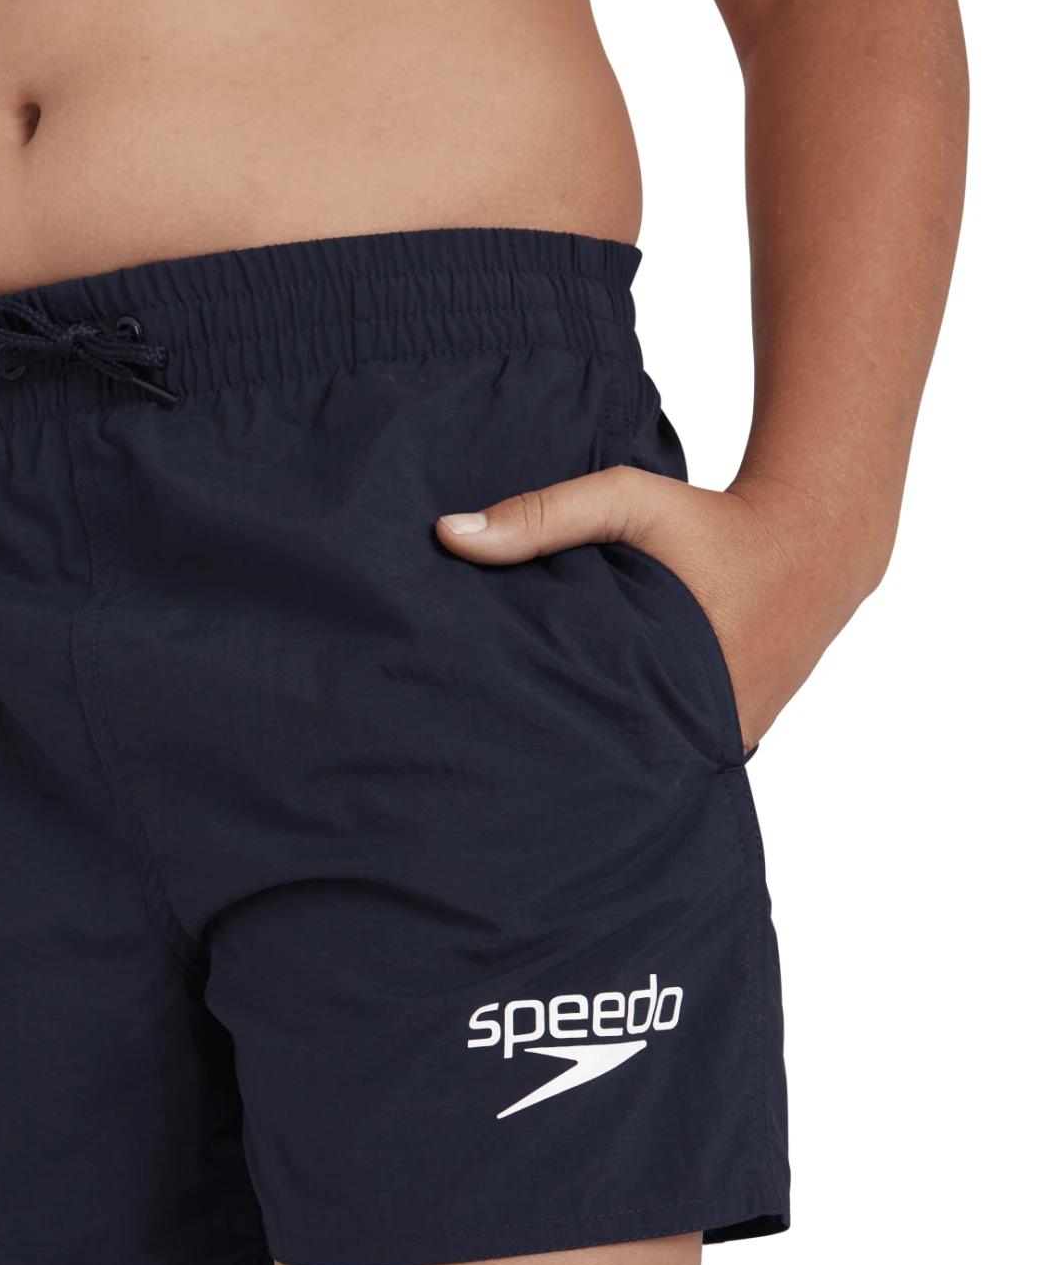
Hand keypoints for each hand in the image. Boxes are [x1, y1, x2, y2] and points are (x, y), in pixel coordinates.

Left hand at [437, 469, 847, 751]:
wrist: (814, 541)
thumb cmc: (714, 522)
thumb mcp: (629, 501)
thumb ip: (544, 515)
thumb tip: (449, 535)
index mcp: (681, 688)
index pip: (590, 736)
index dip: (536, 734)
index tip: (484, 728)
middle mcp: (707, 731)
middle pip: (613, 760)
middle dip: (559, 751)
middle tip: (492, 745)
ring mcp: (724, 744)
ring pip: (645, 762)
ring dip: (600, 749)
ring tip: (533, 743)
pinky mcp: (732, 740)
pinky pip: (672, 752)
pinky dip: (638, 740)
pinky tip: (592, 730)